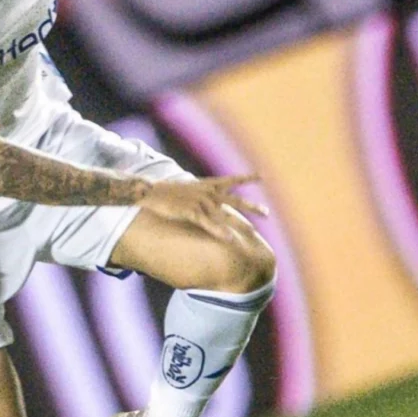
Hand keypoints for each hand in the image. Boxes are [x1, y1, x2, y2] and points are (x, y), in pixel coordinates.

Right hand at [139, 175, 267, 238]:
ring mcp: (200, 203)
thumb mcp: (187, 187)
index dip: (246, 178)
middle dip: (251, 207)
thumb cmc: (167, 190)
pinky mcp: (191, 212)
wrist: (150, 191)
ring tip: (253, 233)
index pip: (231, 179)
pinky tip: (229, 239)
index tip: (261, 176)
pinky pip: (209, 224)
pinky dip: (220, 232)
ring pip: (225, 215)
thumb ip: (200, 191)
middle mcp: (207, 192)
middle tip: (267, 213)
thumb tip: (207, 195)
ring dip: (239, 224)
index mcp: (207, 184)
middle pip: (234, 200)